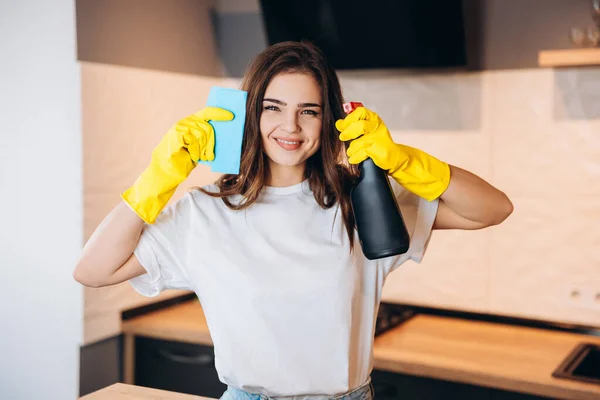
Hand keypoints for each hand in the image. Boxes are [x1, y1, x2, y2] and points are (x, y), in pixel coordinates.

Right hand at [122, 107, 233, 222]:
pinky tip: (191, 155)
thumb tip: (224, 135)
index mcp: (190, 123)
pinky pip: (194, 139)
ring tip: (199, 157)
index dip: (219, 113)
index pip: (207, 113)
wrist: (167, 173)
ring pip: (202, 133)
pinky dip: (195, 150)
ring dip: (203, 148)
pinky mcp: (176, 134)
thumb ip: (208, 140)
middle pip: (208, 127)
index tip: (231, 116)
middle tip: (208, 155)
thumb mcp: (200, 148)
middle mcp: (184, 122)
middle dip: (211, 142)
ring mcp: (179, 127)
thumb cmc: (183, 161)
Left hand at [336, 106, 449, 200]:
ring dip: (352, 149)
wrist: (396, 159)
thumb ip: (353, 127)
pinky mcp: (379, 150)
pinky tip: (355, 159)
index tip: (341, 125)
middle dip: (348, 132)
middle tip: (343, 137)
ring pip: (358, 142)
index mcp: (374, 119)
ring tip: (352, 153)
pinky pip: (362, 153)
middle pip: (359, 125)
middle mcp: (378, 127)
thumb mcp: (367, 132)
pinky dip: (355, 157)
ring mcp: (379, 139)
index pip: (360, 112)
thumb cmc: (378, 145)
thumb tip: (338, 123)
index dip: (349, 118)